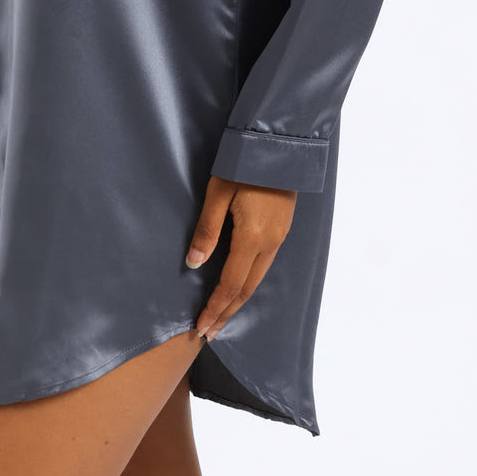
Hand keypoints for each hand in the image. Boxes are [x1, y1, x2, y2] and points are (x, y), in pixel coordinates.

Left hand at [185, 174, 297, 339]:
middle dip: (227, 312)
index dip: (215, 308)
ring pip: (257, 277)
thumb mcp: (218, 193)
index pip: (231, 284)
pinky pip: (265, 263)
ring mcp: (280, 235)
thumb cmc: (243, 163)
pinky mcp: (283, 227)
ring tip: (221, 314)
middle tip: (209, 332)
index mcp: (253, 237)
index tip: (201, 327)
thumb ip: (206, 230)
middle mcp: (270, 242)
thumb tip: (194, 264)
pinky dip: (249, 281)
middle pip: (246, 288)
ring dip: (238, 298)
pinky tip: (240, 283)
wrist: (278, 143)